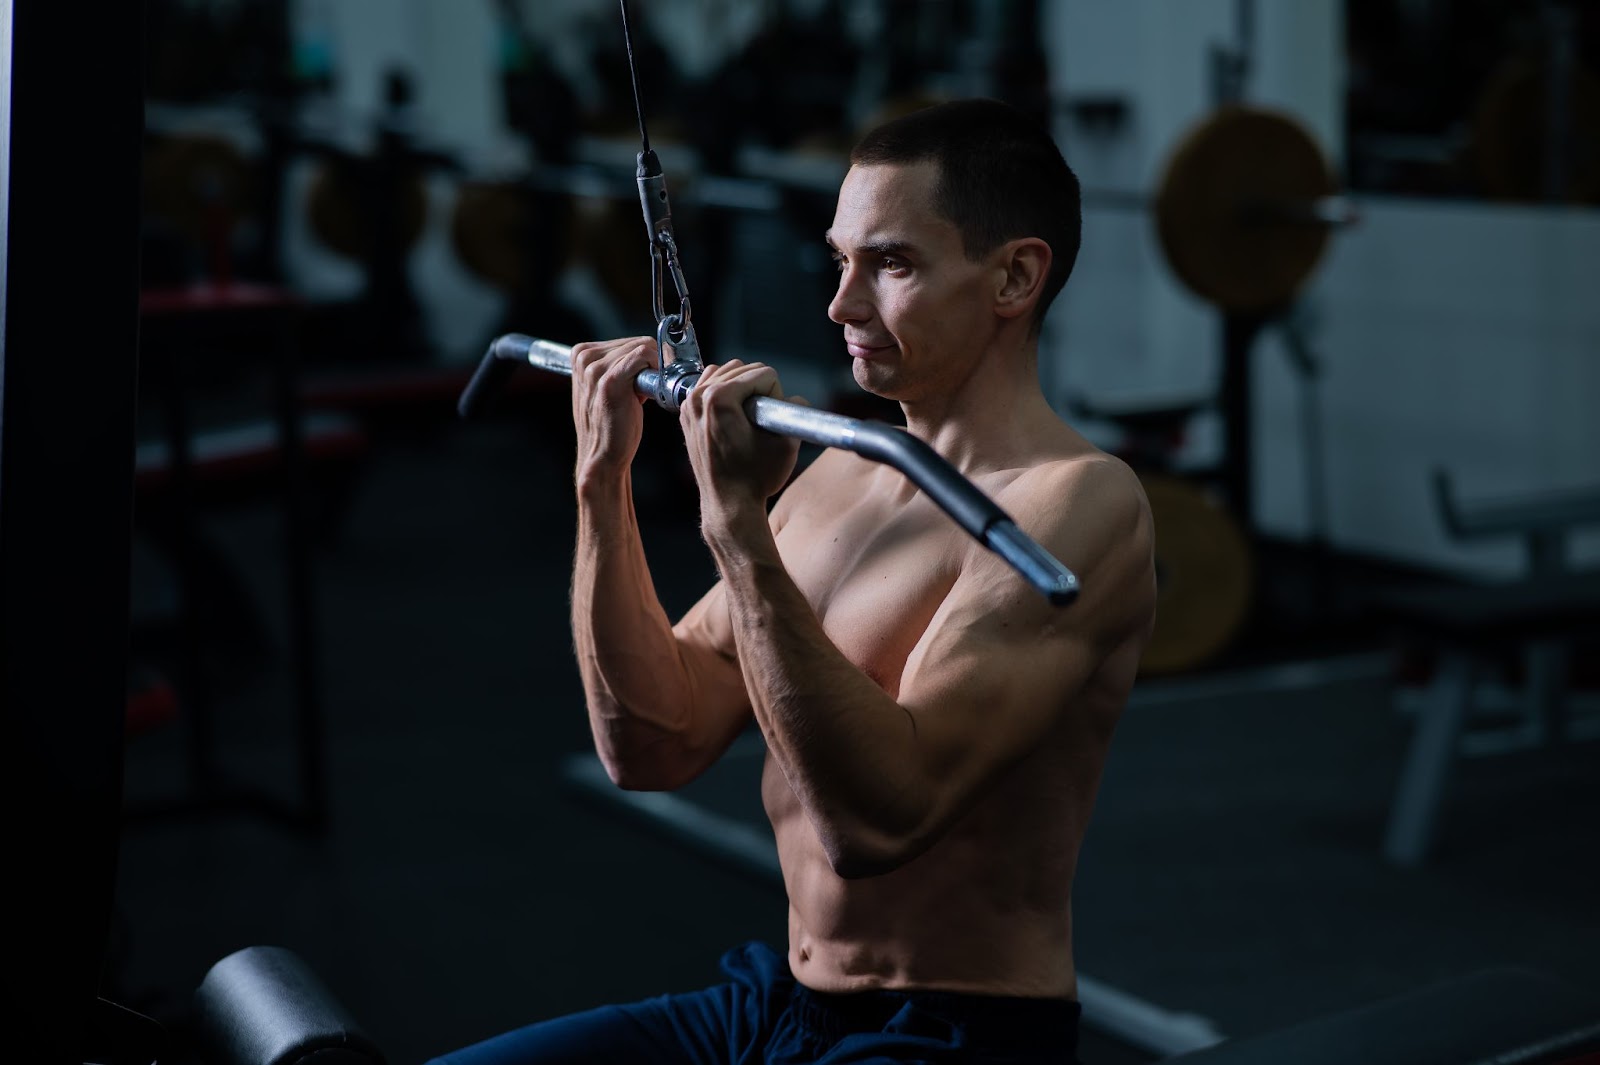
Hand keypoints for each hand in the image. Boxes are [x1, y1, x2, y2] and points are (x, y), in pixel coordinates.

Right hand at [570, 337, 658, 483]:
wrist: (603, 455)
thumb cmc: (610, 423)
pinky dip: (655, 370)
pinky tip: (647, 393)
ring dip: (651, 372)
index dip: (642, 360)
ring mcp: (595, 369)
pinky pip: (644, 356)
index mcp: (580, 354)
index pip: (626, 340)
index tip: (642, 381)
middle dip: (647, 366)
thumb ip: (617, 365)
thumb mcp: (604, 386)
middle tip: (641, 393)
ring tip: (638, 398)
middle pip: (636, 342)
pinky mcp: (611, 381)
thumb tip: (648, 351)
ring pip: (643, 348)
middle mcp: (585, 357)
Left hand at [679, 360, 801, 522]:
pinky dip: (723, 391)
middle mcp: (699, 397)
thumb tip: (794, 399)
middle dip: (759, 389)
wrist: (730, 504)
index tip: (770, 420)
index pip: (763, 374)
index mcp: (719, 398)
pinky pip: (707, 385)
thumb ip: (796, 409)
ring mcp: (689, 405)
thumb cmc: (754, 478)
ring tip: (749, 415)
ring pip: (725, 372)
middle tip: (762, 420)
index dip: (776, 395)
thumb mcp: (786, 442)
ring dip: (742, 387)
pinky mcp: (686, 414)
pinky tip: (733, 412)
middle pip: (743, 369)